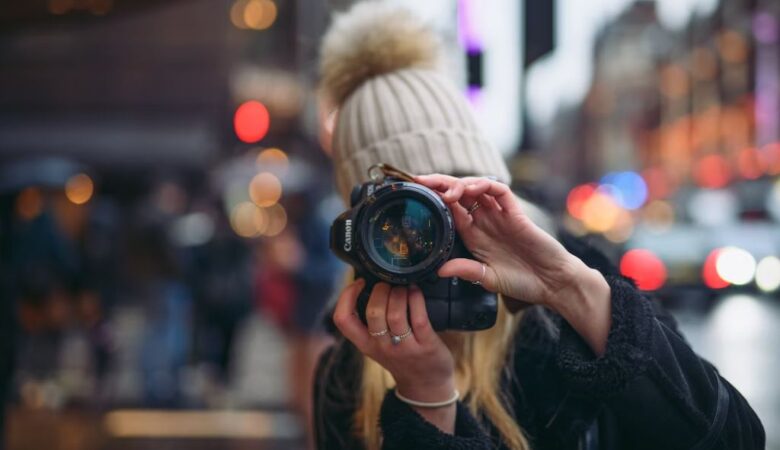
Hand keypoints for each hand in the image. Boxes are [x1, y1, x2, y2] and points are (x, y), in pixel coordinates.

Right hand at [332, 280, 456, 431]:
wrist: (426, 386)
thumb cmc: (401, 359)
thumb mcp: (377, 346)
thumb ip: (371, 323)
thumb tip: (369, 285)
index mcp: (365, 344)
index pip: (343, 320)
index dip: (346, 296)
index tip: (359, 282)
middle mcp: (382, 346)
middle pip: (373, 312)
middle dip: (380, 289)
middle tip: (387, 283)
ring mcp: (404, 347)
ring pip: (396, 313)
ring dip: (399, 292)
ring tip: (402, 287)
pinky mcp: (425, 345)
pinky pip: (418, 317)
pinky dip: (416, 298)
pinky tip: (415, 291)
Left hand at [416, 174, 587, 306]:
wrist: (552, 283)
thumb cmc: (521, 282)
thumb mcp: (487, 278)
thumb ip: (465, 270)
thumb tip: (439, 270)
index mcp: (473, 234)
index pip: (449, 210)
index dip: (432, 200)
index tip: (414, 195)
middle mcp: (484, 221)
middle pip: (458, 194)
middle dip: (439, 184)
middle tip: (420, 180)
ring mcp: (499, 214)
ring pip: (476, 188)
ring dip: (459, 184)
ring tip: (445, 190)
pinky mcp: (516, 212)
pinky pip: (500, 191)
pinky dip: (485, 185)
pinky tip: (473, 188)